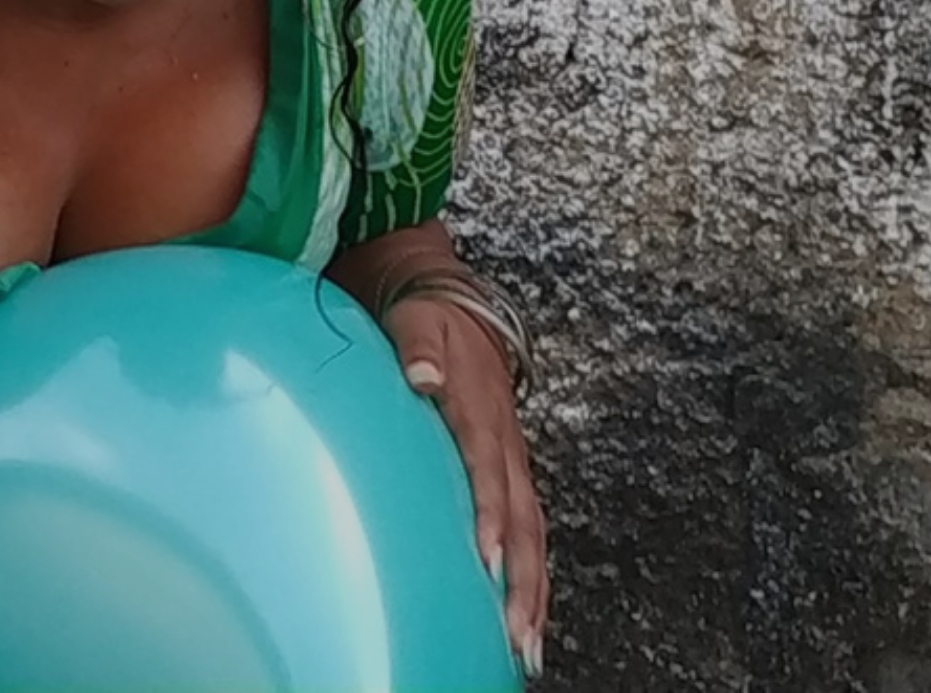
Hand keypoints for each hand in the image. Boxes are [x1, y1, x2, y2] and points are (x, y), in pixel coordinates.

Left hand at [384, 296, 548, 679]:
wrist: (452, 302)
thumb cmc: (427, 319)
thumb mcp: (415, 320)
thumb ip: (417, 347)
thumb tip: (421, 375)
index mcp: (479, 409)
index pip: (487, 467)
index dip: (489, 513)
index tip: (487, 557)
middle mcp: (505, 442)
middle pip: (523, 519)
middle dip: (523, 579)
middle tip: (518, 632)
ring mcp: (513, 461)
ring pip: (532, 534)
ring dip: (532, 591)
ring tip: (528, 644)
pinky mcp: (511, 473)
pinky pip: (528, 531)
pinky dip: (530, 576)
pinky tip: (524, 617)